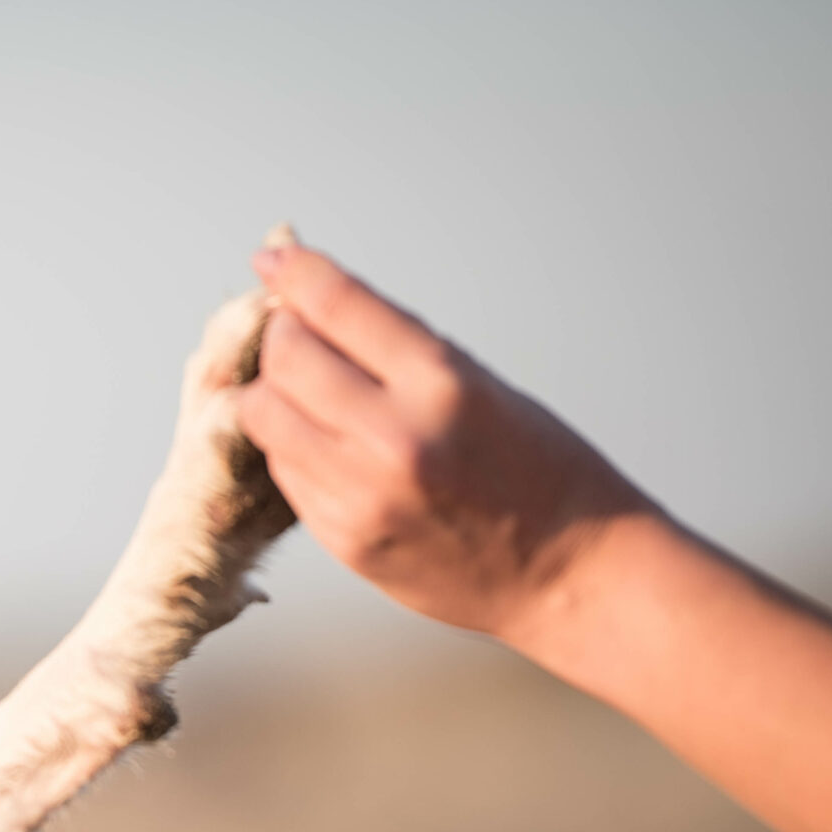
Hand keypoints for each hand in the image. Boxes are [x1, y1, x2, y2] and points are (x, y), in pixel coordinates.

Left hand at [238, 241, 652, 645]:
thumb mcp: (482, 385)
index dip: (294, 273)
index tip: (273, 257)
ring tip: (306, 395)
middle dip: (282, 338)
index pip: (338, 305)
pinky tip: (325, 446)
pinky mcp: (344, 539)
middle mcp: (393, 438)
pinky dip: (290, 449)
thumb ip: (397, 349)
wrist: (568, 574)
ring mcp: (361, 495)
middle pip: (283, 359)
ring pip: (264, 418)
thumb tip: (315, 306)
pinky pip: (284, 474)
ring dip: (273, 395)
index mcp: (441, 383)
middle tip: (298, 338)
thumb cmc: (538, 472)